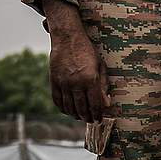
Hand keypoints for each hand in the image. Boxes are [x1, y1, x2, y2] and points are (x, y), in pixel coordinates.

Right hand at [43, 0, 109, 121]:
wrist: (67, 38)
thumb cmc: (88, 52)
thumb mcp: (100, 66)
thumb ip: (103, 86)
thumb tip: (106, 104)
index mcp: (90, 79)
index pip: (95, 104)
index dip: (98, 114)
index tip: (99, 120)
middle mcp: (76, 83)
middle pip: (82, 108)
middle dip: (88, 118)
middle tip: (92, 121)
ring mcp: (63, 83)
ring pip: (69, 107)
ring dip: (76, 115)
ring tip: (81, 117)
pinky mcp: (53, 81)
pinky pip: (57, 100)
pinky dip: (63, 108)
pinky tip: (68, 111)